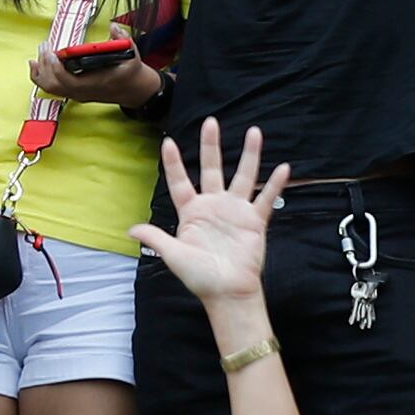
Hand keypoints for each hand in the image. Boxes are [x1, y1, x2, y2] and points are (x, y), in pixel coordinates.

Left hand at [132, 122, 285, 311]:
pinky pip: (266, 199)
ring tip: (254, 132)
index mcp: (191, 212)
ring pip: (244, 176)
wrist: (228, 292)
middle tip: (210, 122)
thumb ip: (156, 238)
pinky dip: (275, 184)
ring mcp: (235, 211)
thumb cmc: (200, 276)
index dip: (173, 163)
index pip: (180, 181)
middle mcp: (213, 206)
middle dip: (211, 146)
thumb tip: (130, 229)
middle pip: (212, 169)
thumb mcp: (173, 255)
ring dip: (249, 155)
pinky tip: (283, 168)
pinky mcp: (255, 222)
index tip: (167, 141)